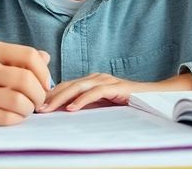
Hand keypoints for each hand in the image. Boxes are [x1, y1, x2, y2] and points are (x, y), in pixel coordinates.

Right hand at [0, 40, 51, 125]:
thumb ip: (18, 58)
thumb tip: (46, 58)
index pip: (30, 56)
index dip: (44, 72)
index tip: (44, 84)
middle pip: (26, 80)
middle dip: (39, 94)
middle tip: (37, 101)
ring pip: (18, 101)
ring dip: (29, 109)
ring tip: (25, 109)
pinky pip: (6, 117)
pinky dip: (16, 119)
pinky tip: (13, 116)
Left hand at [39, 72, 191, 112]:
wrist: (155, 97)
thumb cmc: (129, 103)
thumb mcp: (103, 105)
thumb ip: (87, 106)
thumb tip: (64, 115)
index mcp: (91, 80)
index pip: (65, 85)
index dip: (50, 94)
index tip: (35, 106)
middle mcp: (96, 77)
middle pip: (68, 85)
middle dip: (50, 96)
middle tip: (36, 109)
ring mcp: (106, 80)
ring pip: (78, 87)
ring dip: (60, 98)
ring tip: (48, 109)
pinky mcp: (116, 87)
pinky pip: (95, 93)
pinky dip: (82, 101)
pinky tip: (71, 109)